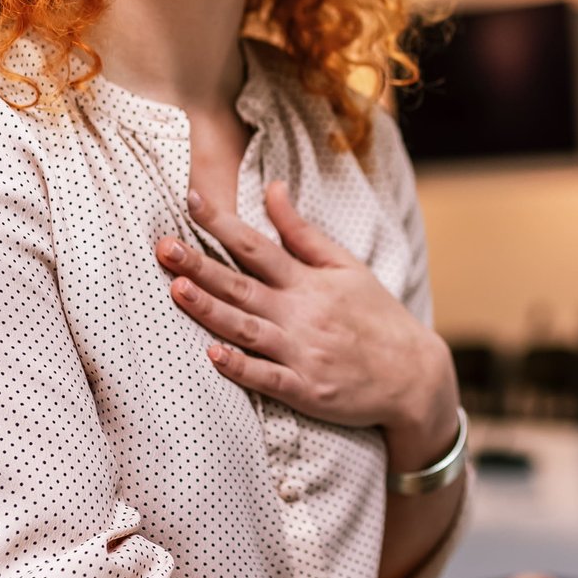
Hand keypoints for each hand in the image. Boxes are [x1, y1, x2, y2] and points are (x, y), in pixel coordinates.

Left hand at [157, 181, 457, 460]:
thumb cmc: (377, 317)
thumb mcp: (347, 267)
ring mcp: (303, 353)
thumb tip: (272, 187)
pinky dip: (241, 368)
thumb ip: (302, 232)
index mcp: (309, 281)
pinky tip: (212, 356)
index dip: (222, 223)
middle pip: (242, 285)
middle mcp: (302, 313)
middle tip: (163, 246)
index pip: (258, 246)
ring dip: (211, 310)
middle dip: (200, 265)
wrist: (414, 376)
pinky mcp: (306, 390)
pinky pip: (268, 379)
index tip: (191, 200)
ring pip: (247, 329)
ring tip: (177, 290)